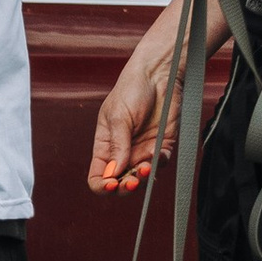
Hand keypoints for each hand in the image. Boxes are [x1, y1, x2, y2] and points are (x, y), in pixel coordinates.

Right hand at [88, 9, 183, 191]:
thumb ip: (118, 145)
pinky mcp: (162, 144)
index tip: (111, 184)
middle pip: (120, 182)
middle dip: (126, 186)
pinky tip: (158, 153)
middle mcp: (123, 151)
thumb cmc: (131, 89)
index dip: (103, 185)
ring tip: (147, 166)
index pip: (98, 175)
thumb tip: (114, 172)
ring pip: (142, 177)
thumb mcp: (118, 116)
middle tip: (132, 180)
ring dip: (144, 176)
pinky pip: (161, 163)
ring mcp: (143, 149)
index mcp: (105, 145)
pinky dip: (160, 163)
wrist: (159, 74)